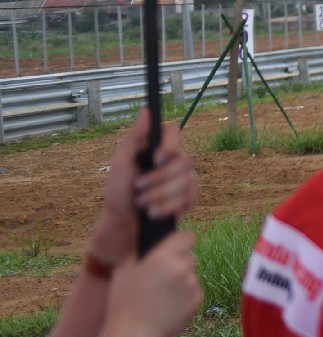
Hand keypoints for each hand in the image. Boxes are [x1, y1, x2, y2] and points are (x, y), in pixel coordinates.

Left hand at [91, 116, 194, 265]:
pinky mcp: (188, 199)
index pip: (173, 132)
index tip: (157, 159)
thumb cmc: (118, 193)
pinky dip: (170, 207)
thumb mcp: (121, 164)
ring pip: (187, 182)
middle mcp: (172, 161)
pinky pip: (190, 199)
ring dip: (161, 196)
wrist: (122, 226)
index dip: (170, 145)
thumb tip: (146, 111)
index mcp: (155, 149)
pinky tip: (156, 213)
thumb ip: (134, 138)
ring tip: (143, 205)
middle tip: (138, 189)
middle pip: (184, 161)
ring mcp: (183, 180)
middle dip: (159, 180)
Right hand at [103, 233, 198, 336]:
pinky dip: (184, 296)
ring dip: (181, 280)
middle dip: (179, 263)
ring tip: (160, 296)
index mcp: (163, 257)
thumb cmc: (123, 301)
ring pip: (190, 275)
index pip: (187, 237)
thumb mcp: (124, 269)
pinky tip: (167, 306)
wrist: (134, 334)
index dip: (181, 241)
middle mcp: (182, 268)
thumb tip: (153, 242)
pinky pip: (193, 291)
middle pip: (189, 257)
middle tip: (161, 276)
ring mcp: (192, 285)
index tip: (175, 246)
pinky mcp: (198, 300)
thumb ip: (143, 252)